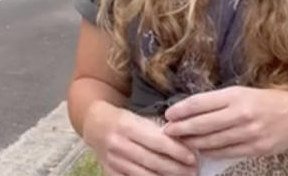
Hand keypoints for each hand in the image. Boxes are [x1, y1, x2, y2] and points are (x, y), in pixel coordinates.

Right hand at [83, 100, 197, 175]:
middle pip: (153, 161)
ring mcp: (113, 161)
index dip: (177, 151)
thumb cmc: (121, 119)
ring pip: (145, 175)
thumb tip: (184, 146)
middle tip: (193, 171)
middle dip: (177, 169)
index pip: (157, 142)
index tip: (192, 157)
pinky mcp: (110, 172)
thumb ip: (156, 132)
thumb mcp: (137, 118)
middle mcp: (118, 145)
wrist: (94, 125)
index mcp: (126, 126)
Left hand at [163, 86, 287, 158]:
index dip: (180, 110)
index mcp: (235, 96)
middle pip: (202, 124)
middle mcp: (241, 114)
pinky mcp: (256, 148)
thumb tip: (187, 110)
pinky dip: (210, 152)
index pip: (200, 103)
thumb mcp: (240, 92)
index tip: (168, 115)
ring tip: (180, 142)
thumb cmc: (263, 101)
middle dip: (181, 129)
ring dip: (193, 142)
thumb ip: (216, 101)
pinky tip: (200, 151)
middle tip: (168, 131)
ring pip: (212, 140)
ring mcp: (249, 133)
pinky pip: (226, 152)